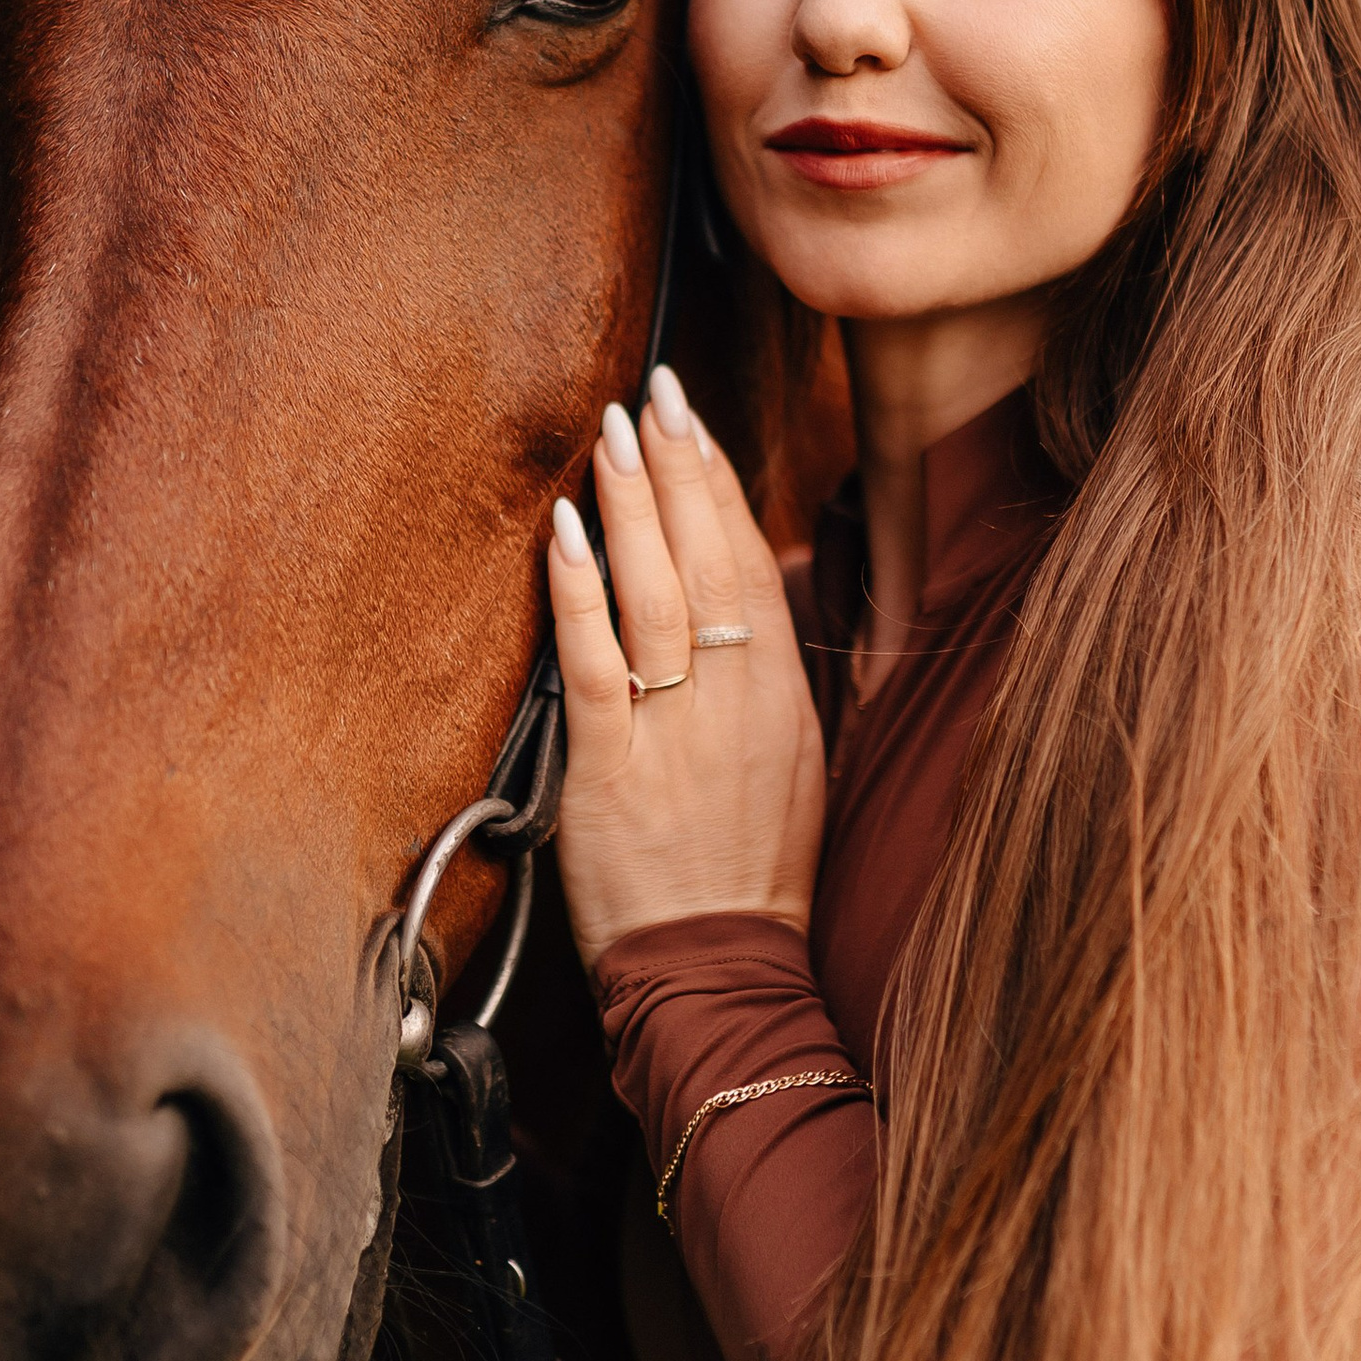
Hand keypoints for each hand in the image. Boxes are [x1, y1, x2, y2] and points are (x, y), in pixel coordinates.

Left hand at [543, 366, 828, 965]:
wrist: (723, 969)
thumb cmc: (749, 875)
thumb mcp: (791, 766)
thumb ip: (767, 684)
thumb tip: (749, 606)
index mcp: (779, 697)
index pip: (750, 563)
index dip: (720, 486)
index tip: (693, 421)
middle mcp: (735, 700)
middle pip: (708, 560)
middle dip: (680, 467)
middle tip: (654, 392)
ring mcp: (676, 730)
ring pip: (657, 595)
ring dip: (634, 505)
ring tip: (614, 433)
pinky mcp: (614, 768)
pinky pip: (596, 664)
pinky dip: (581, 593)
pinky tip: (569, 531)